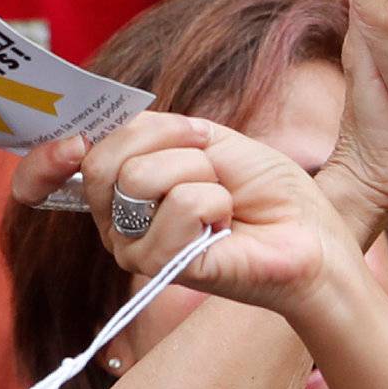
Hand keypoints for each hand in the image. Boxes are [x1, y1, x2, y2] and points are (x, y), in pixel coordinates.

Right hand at [84, 110, 360, 317]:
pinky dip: (215, 202)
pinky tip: (225, 226)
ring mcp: (134, 250)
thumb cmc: (263, 188)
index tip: (148, 138)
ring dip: (201, 175)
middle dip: (173, 147)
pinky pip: (179, 205)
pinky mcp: (164, 268)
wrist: (309, 232)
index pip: (78, 156)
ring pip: (140, 178)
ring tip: (223, 203)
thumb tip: (114, 121)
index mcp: (119, 190)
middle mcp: (115, 223)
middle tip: (212, 170)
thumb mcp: (204, 138)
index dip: (106, 139)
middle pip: (105, 161)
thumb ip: (150, 130)